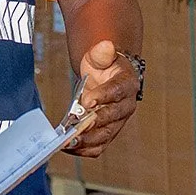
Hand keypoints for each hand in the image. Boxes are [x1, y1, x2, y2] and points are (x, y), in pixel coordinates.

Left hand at [62, 40, 139, 158]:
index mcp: (126, 84)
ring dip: (87, 140)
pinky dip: (85, 149)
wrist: (105, 77)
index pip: (116, 92)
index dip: (103, 96)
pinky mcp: (107, 133)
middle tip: (76, 126)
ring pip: (105, 135)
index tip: (87, 100)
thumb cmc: (103, 66)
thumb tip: (106, 45)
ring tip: (69, 141)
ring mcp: (117, 122)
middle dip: (93, 123)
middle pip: (112, 117)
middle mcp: (125, 106)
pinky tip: (69, 147)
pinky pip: (98, 146)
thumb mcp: (100, 55)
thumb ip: (102, 52)